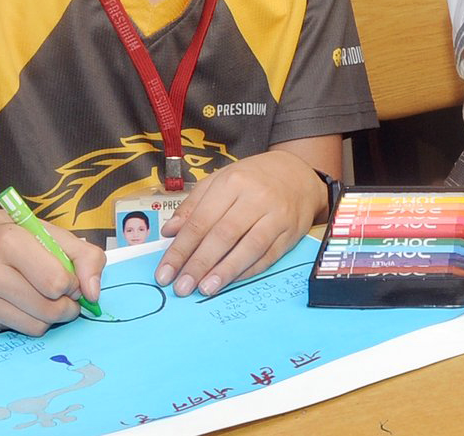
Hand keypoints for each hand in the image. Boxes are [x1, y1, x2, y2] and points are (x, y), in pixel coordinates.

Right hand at [0, 209, 104, 336]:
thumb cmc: (9, 235)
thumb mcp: (49, 232)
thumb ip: (84, 256)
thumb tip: (94, 294)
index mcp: (9, 241)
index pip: (56, 282)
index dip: (73, 285)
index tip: (71, 279)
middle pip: (47, 310)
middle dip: (66, 307)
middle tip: (66, 297)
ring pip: (33, 326)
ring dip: (48, 317)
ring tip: (44, 299)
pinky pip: (13, 331)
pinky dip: (24, 320)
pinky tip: (17, 301)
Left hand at [155, 151, 323, 296]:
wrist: (298, 174)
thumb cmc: (253, 178)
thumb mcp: (219, 180)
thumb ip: (193, 206)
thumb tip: (169, 232)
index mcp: (233, 182)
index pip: (201, 221)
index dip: (181, 249)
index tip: (165, 272)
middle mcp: (256, 197)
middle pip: (223, 235)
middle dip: (199, 264)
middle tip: (182, 286)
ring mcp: (277, 215)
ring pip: (249, 247)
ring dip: (225, 272)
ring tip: (204, 289)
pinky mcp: (291, 232)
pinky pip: (268, 256)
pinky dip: (247, 271)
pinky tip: (230, 281)